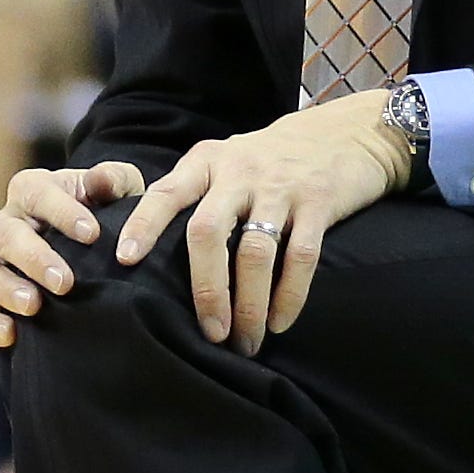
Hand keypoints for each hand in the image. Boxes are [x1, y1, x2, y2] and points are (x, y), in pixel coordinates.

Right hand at [0, 160, 144, 349]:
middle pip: (3, 233)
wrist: (98, 248)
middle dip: (33, 258)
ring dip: (3, 287)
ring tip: (34, 306)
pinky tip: (12, 335)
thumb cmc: (110, 211)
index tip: (92, 234)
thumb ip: (114, 179)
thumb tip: (99, 181)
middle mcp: (7, 223)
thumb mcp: (121, 189)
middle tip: (64, 283)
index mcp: (32, 190)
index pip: (36, 193)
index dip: (62, 212)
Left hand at [121, 92, 414, 350]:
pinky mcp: (319, 202)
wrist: (348, 131)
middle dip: (206, 289)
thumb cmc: (274, 158)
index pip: (166, 192)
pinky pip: (301, 257)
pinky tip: (280, 322)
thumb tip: (154, 252)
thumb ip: (195, 193)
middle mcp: (239, 172)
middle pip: (208, 232)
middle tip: (210, 332)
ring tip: (246, 340)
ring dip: (248, 304)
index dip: (144, 225)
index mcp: (207, 162)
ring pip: (255, 253)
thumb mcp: (228, 160)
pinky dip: (289, 295)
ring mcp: (280, 187)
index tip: (125, 260)